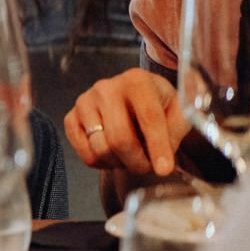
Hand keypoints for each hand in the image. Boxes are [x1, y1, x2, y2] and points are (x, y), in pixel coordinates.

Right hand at [64, 69, 185, 175]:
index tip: (164, 170)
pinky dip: (102, 163)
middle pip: (120, 138)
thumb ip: (175, 132)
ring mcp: (84, 102)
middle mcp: (106, 88)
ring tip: (132, 157)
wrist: (133, 95)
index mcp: (137, 81)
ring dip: (120, 163)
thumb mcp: (178, 111)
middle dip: (137, 161)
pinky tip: (114, 154)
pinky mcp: (71, 118)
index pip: (148, 118)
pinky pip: (85, 154)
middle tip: (148, 167)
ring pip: (101, 149)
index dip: (158, 147)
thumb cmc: (158, 104)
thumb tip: (163, 162)